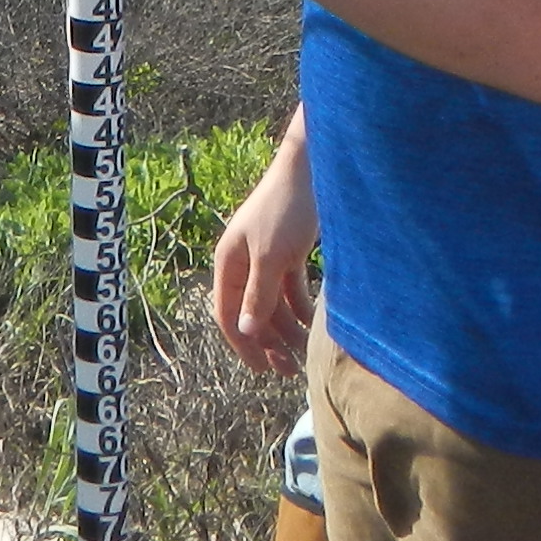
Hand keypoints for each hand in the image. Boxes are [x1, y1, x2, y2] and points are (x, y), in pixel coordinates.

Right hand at [210, 122, 317, 376]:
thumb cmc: (285, 209)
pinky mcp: (289, 252)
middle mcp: (243, 263)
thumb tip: (245, 331)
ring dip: (286, 329)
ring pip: (273, 304)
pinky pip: (290, 289)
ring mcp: (266, 258)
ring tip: (304, 352)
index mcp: (229, 264)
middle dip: (268, 343)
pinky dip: (299, 307)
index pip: (228, 315)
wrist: (312, 170)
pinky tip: (311, 324)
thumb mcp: (271, 257)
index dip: (244, 345)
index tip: (262, 370)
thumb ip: (258, 295)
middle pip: (252, 313)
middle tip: (289, 370)